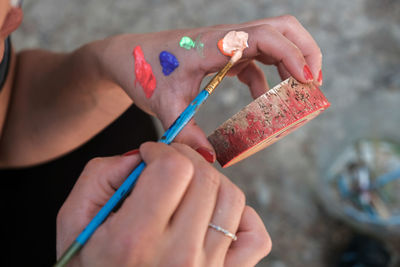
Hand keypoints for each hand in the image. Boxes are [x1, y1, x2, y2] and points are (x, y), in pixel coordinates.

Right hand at [57, 142, 270, 266]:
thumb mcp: (75, 223)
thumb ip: (101, 176)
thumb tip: (143, 155)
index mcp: (136, 241)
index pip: (174, 170)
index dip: (163, 151)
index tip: (151, 155)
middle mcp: (178, 257)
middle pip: (205, 178)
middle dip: (185, 158)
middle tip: (168, 165)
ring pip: (232, 197)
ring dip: (211, 181)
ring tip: (187, 189)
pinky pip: (255, 236)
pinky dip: (241, 216)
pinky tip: (213, 215)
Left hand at [93, 15, 321, 160]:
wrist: (127, 58)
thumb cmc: (143, 72)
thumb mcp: (164, 104)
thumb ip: (186, 132)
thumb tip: (209, 159)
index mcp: (214, 44)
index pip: (264, 35)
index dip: (292, 55)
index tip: (306, 82)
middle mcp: (227, 39)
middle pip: (281, 27)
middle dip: (306, 51)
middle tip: (313, 84)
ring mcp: (228, 46)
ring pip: (274, 41)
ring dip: (293, 64)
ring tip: (301, 95)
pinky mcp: (226, 56)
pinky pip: (257, 63)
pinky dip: (269, 79)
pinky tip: (265, 101)